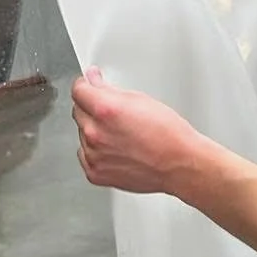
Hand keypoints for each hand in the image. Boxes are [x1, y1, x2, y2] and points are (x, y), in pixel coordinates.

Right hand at [0, 77, 52, 198]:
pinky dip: (22, 149)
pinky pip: (8, 159)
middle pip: (11, 112)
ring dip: (31, 122)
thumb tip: (8, 93)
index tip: (39, 79)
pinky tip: (30, 141)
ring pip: (14, 134)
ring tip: (45, 112)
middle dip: (34, 102)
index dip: (23, 87)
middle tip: (51, 93)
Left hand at [72, 69, 207, 194]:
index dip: (85, 85)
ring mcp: (93, 155)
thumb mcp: (141, 100)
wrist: (178, 165)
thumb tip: (95, 83)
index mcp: (105, 110)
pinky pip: (86, 155)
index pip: (78, 90)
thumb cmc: (168, 135)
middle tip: (113, 112)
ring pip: (82, 133)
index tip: (89, 85)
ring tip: (121, 134)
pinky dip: (96, 150)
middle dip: (91, 107)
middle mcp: (95, 133)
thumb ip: (110, 90)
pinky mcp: (95, 172)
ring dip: (95, 130)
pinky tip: (116, 148)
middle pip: (78, 111)